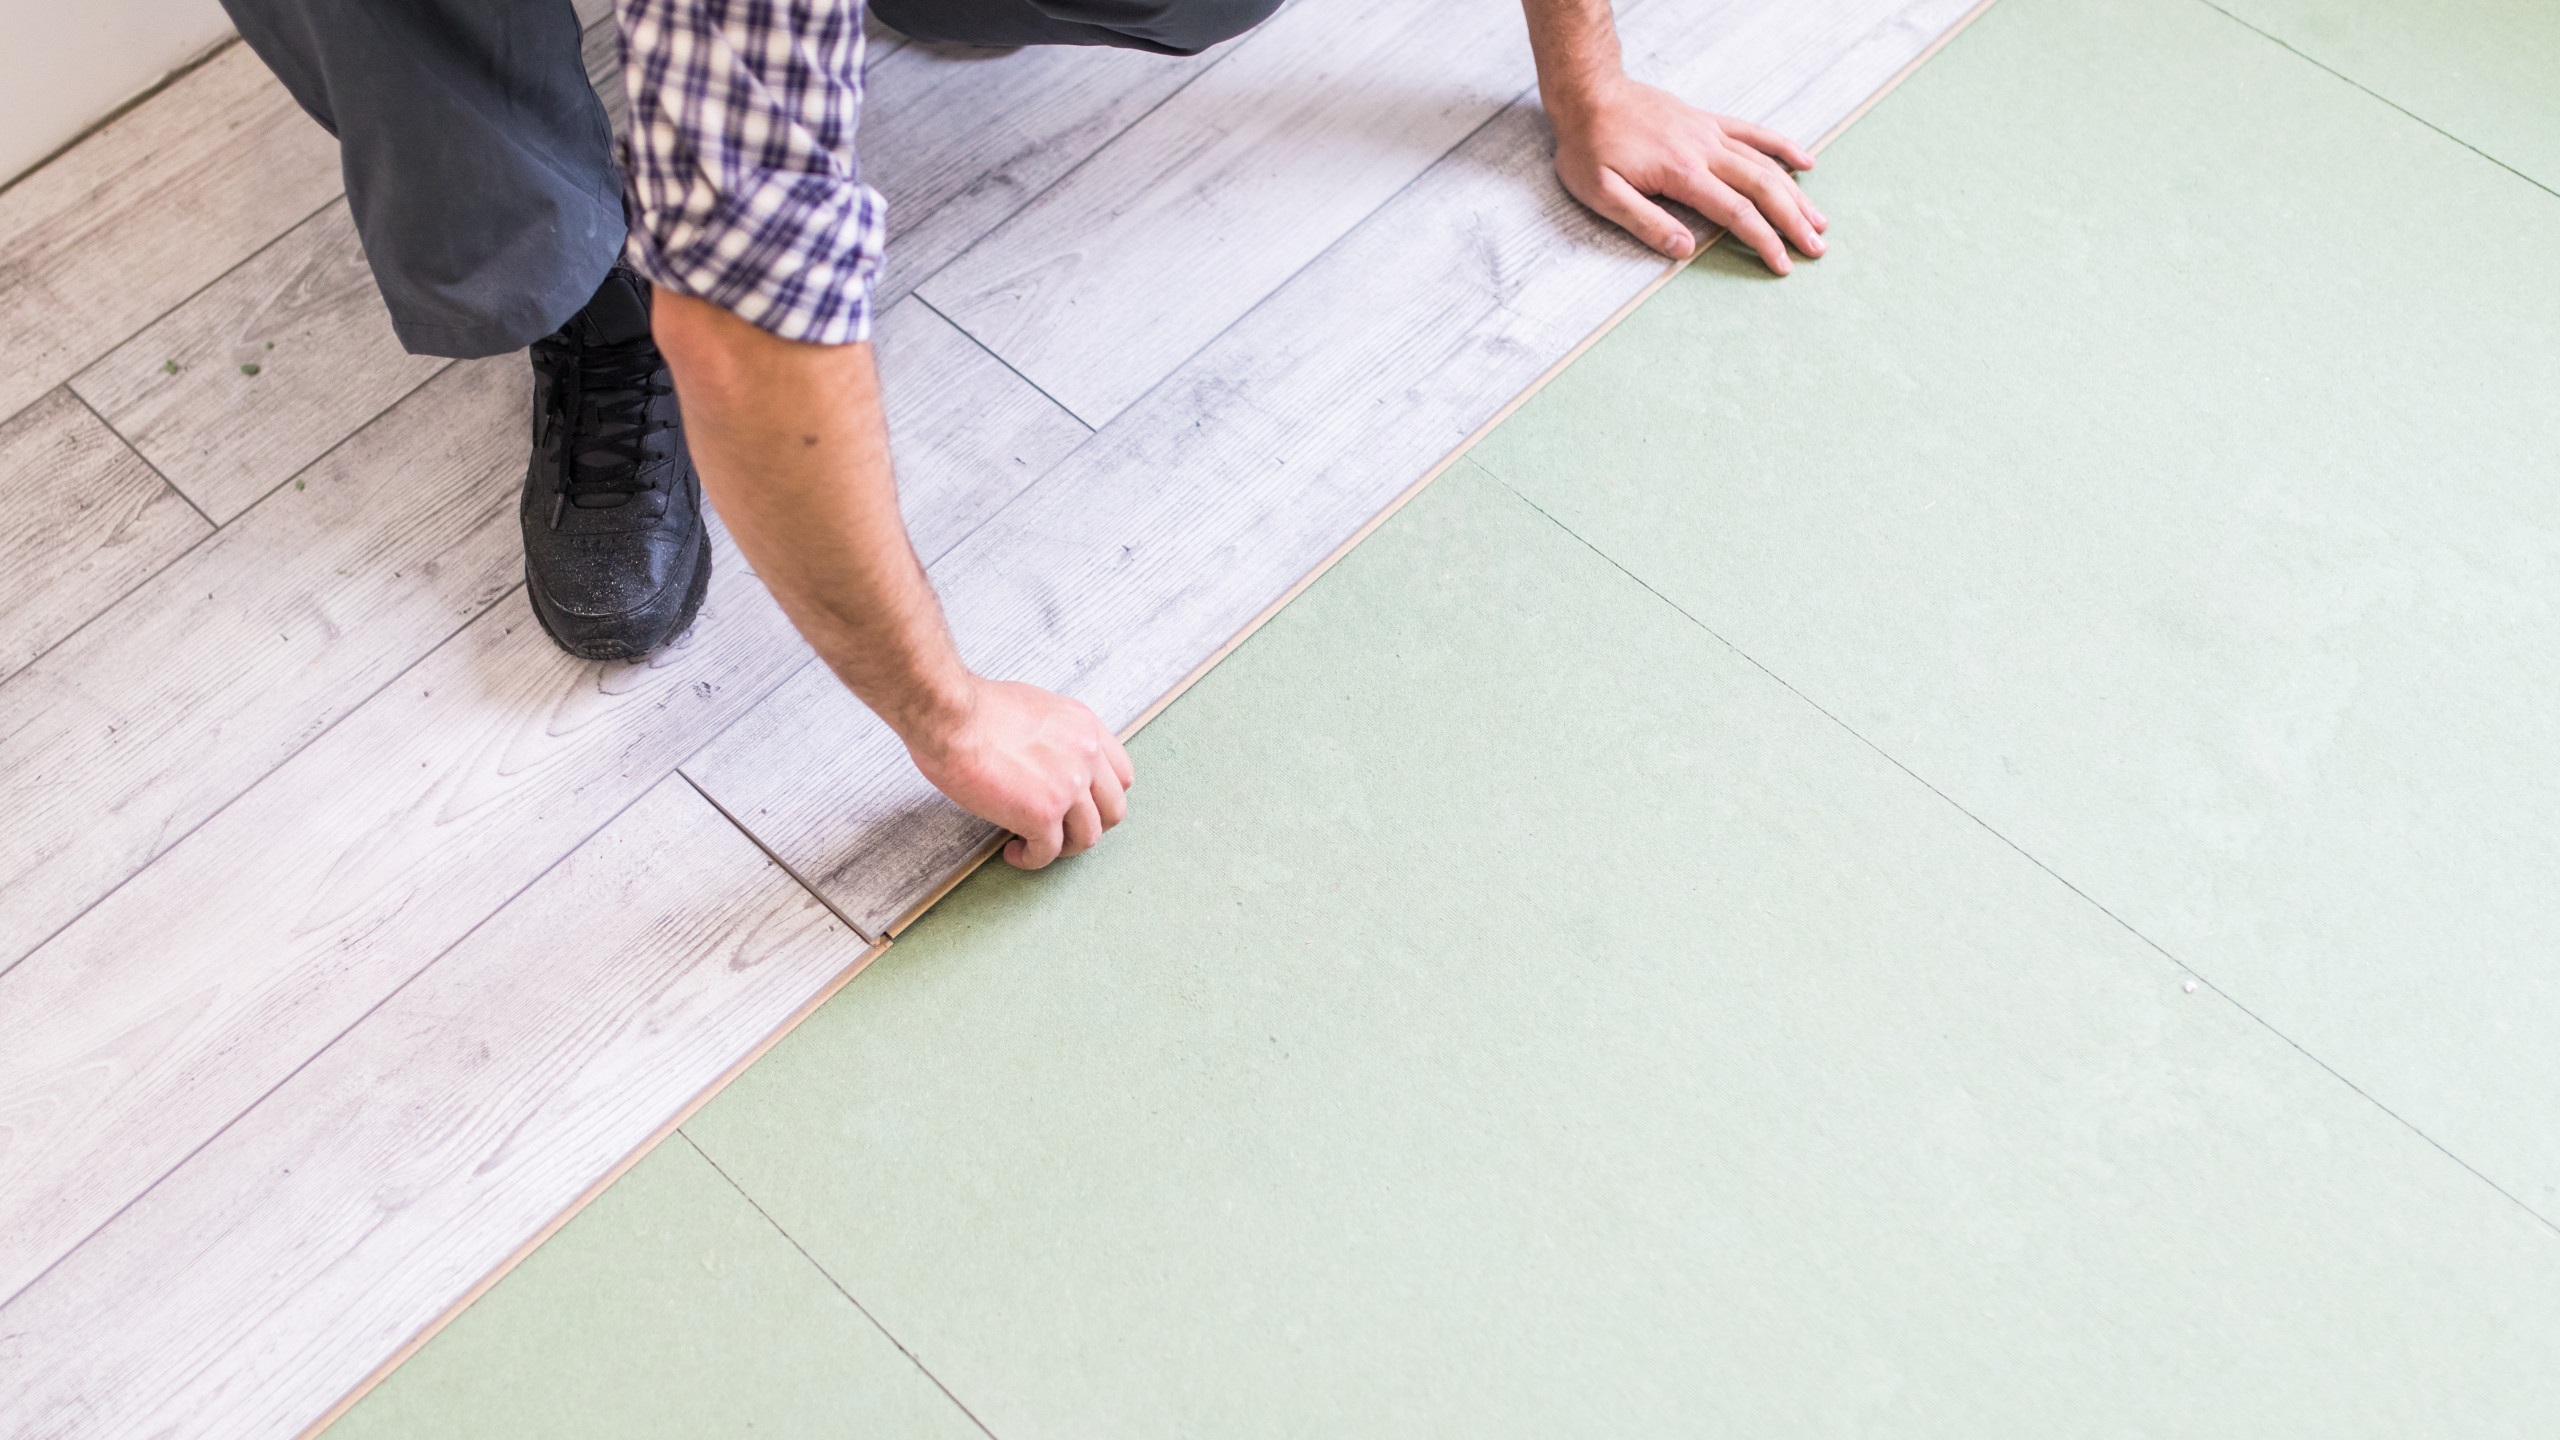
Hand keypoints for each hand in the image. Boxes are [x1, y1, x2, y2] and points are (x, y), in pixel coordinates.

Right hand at [906, 677, 1135, 869]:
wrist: (951, 715)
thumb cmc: (975, 708)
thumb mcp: (1035, 707)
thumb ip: (1055, 734)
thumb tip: (1046, 757)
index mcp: (1085, 727)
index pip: (1121, 774)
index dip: (1102, 797)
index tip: (1082, 805)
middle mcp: (1086, 756)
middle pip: (1113, 810)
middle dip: (1089, 826)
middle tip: (1062, 831)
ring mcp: (1068, 787)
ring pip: (1087, 836)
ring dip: (1063, 848)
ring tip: (1034, 845)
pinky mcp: (1042, 814)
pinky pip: (1049, 852)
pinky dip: (1032, 859)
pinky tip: (1014, 852)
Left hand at [1549, 75, 1826, 273]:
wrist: (1588, 94)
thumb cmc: (1588, 147)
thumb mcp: (1601, 193)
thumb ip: (1644, 222)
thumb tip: (1684, 250)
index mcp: (1682, 173)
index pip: (1736, 213)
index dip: (1763, 241)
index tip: (1783, 265)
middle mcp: (1704, 150)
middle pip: (1762, 188)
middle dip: (1793, 221)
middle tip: (1817, 248)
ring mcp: (1709, 133)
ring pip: (1764, 164)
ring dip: (1795, 193)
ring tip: (1819, 220)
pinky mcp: (1706, 121)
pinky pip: (1753, 133)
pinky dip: (1781, 147)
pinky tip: (1805, 161)